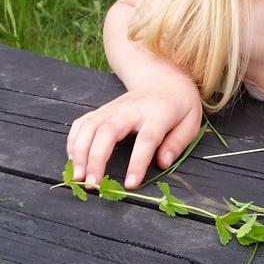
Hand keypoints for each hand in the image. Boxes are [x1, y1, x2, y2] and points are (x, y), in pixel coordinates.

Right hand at [66, 85, 202, 190]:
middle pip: (108, 131)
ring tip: (77, 176)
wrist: (163, 79)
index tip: (130, 184)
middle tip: (92, 184)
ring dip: (79, 152)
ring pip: (89, 126)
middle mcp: (131, 110)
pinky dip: (73, 141)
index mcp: (157, 114)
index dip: (137, 163)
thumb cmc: (178, 105)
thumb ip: (177, 143)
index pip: (146, 139)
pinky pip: (82, 123)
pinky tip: (73, 160)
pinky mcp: (102, 110)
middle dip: (96, 159)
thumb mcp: (191, 121)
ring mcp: (113, 108)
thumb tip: (163, 163)